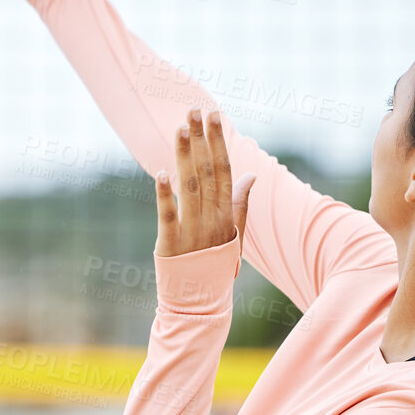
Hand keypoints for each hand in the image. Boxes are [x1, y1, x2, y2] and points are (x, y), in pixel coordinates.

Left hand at [155, 108, 253, 257]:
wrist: (200, 304)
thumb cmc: (216, 267)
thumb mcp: (235, 236)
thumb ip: (241, 204)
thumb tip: (253, 175)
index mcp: (227, 215)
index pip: (224, 170)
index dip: (218, 141)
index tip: (213, 115)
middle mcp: (212, 220)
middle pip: (207, 172)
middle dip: (201, 139)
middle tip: (193, 110)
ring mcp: (192, 232)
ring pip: (189, 187)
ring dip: (184, 155)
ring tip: (179, 128)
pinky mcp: (170, 245)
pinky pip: (168, 216)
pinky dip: (165, 195)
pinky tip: (162, 173)